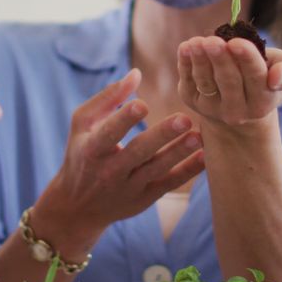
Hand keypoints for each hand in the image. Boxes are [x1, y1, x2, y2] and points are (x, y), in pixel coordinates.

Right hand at [31, 69, 205, 258]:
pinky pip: (169, 184)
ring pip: (157, 169)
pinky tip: (204, 157)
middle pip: (138, 152)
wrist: (78, 207)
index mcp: (92, 149)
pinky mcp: (145, 198)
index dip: (124, 119)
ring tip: (198, 137)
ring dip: (179, 153)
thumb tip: (136, 74)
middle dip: (161, 136)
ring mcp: (129, 187)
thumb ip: (108, 98)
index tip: (143, 104)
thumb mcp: (82, 124)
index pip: (109, 133)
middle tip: (184, 119)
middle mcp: (110, 171)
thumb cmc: (81, 153)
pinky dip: (188, 172)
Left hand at [176, 36, 281, 128]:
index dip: (246, 59)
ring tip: (196, 42)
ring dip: (200, 61)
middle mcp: (238, 111)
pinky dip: (185, 64)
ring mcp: (212, 108)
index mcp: (263, 101)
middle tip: (213, 41)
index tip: (236, 42)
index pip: (255, 78)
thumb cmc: (265, 79)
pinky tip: (186, 47)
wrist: (241, 104)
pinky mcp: (192, 102)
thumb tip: (275, 77)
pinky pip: (188, 82)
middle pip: (228, 81)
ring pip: (206, 82)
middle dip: (220, 59)